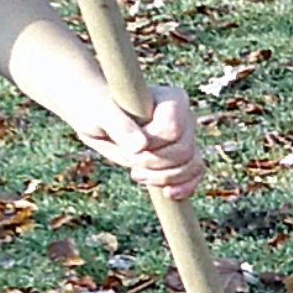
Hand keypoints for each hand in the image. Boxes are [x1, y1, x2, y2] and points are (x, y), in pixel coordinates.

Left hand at [72, 85, 202, 200]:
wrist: (100, 115)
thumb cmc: (98, 106)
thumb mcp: (100, 113)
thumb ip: (120, 126)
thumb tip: (140, 146)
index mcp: (172, 99)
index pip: (172, 130)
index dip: (150, 144)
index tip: (127, 142)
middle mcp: (185, 117)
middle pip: (183, 151)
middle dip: (154, 163)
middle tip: (129, 159)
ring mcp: (186, 137)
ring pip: (192, 165)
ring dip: (163, 177)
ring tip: (136, 174)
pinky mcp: (183, 156)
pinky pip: (195, 174)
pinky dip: (184, 187)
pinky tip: (167, 193)